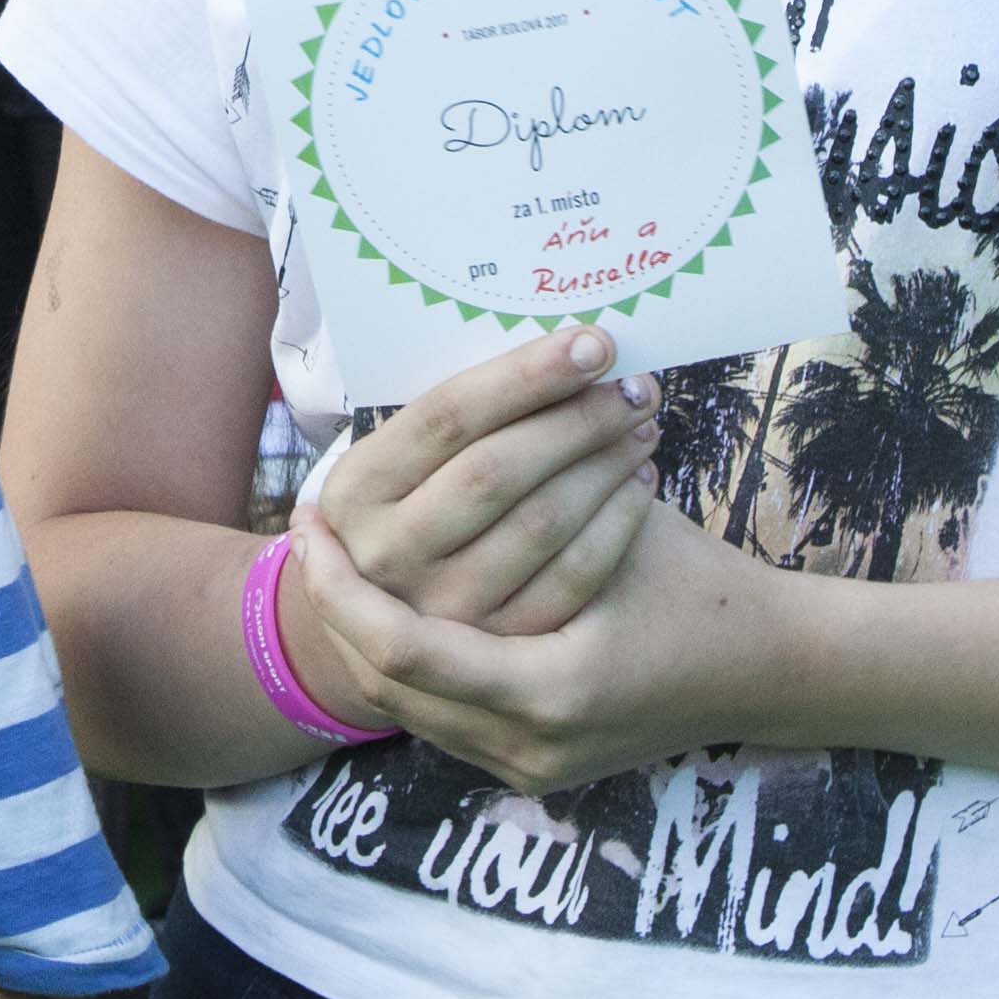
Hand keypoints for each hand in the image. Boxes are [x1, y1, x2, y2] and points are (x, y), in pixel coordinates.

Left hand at [289, 473, 781, 796]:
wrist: (768, 670)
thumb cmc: (696, 580)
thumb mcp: (614, 523)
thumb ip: (527, 494)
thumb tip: (428, 437)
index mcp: (549, 690)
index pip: (402, 649)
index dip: (343, 588)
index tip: (310, 523)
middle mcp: (529, 747)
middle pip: (387, 686)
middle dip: (337, 610)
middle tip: (307, 541)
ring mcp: (529, 769)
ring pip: (405, 707)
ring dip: (365, 636)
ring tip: (333, 568)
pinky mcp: (532, 770)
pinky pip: (441, 718)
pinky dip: (410, 664)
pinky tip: (387, 609)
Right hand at [306, 325, 659, 661]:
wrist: (391, 616)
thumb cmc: (418, 504)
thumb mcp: (406, 464)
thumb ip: (459, 419)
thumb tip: (557, 349)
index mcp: (356, 489)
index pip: (447, 415)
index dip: (525, 374)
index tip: (592, 343)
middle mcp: (386, 555)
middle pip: (497, 471)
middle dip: (578, 419)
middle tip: (636, 384)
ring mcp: (440, 611)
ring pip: (541, 524)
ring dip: (605, 464)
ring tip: (642, 424)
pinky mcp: (496, 655)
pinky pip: (573, 580)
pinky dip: (618, 524)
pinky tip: (639, 483)